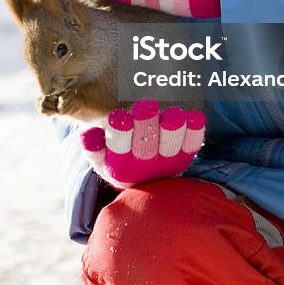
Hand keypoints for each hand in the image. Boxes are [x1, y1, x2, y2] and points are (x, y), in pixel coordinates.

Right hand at [80, 100, 205, 187]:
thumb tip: (88, 136)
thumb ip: (94, 145)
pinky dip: (195, 132)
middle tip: (145, 106)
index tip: (118, 117)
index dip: (119, 133)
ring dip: (172, 130)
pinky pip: (192, 144)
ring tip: (173, 115)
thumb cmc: (117, 154)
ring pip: (170, 145)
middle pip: (145, 145)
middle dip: (145, 125)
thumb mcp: (100, 153)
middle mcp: (143, 164)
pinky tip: (195, 117)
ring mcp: (166, 160)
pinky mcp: (184, 154)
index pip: (118, 147)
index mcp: (118, 163)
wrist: (143, 178)